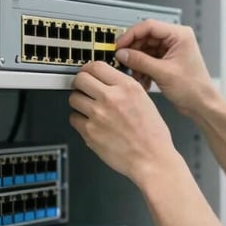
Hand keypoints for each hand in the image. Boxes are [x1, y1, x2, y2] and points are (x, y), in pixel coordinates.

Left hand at [69, 61, 181, 188]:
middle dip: (80, 84)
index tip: (87, 73)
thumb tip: (107, 81)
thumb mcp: (145, 100)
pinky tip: (91, 124)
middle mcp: (111, 98)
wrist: (152, 159)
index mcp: (127, 87)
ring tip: (89, 109)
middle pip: (80, 79)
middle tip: (83, 89)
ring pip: (73, 98)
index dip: (88, 69)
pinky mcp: (89, 132)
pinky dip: (79, 120)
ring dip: (79, 102)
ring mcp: (98, 115)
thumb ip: (124, 88)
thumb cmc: (152, 135)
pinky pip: (73, 118)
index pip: (96, 66)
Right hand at [114, 20, 217, 117]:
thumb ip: (140, 61)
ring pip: (145, 49)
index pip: (149, 26)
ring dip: (136, 62)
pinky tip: (142, 80)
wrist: (202, 104)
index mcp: (179, 35)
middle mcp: (175, 40)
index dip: (131, 34)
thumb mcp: (163, 73)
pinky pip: (148, 59)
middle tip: (122, 60)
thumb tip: (122, 53)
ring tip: (133, 73)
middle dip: (133, 51)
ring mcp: (170, 50)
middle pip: (145, 37)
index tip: (119, 45)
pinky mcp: (166, 61)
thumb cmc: (194, 88)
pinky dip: (142, 68)